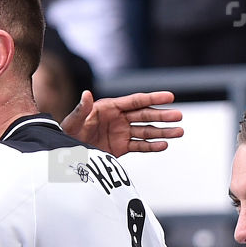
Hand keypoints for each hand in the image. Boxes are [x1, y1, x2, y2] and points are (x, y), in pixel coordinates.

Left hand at [61, 90, 183, 156]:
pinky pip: (140, 146)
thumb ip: (81, 109)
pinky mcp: (121, 147)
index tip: (170, 96)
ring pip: (147, 131)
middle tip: (179, 117)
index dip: (153, 98)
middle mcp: (119, 118)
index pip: (136, 101)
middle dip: (163, 116)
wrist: (66, 153)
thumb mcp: (73, 122)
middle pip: (146, 115)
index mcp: (110, 107)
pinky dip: (152, 146)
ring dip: (163, 131)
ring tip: (179, 132)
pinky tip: (164, 145)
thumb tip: (86, 94)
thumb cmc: (68, 133)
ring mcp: (122, 133)